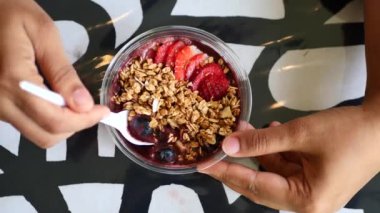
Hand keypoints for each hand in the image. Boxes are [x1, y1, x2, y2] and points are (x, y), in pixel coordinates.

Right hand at [0, 0, 108, 147]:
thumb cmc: (12, 14)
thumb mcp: (44, 35)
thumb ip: (63, 73)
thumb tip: (83, 105)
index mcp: (13, 81)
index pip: (55, 120)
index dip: (84, 121)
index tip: (102, 111)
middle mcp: (0, 101)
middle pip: (46, 135)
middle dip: (75, 125)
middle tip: (92, 108)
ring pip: (37, 134)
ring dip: (62, 124)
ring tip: (75, 102)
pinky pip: (27, 124)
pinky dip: (48, 119)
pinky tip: (57, 100)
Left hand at [200, 105, 379, 212]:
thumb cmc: (348, 134)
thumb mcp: (299, 134)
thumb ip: (260, 142)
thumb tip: (228, 145)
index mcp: (305, 201)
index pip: (254, 186)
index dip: (226, 172)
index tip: (204, 163)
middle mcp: (305, 202)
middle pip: (259, 184)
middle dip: (238, 162)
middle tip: (214, 149)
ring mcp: (309, 191)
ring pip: (271, 171)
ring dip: (257, 149)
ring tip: (242, 126)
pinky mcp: (312, 178)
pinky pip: (284, 166)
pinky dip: (273, 149)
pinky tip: (266, 131)